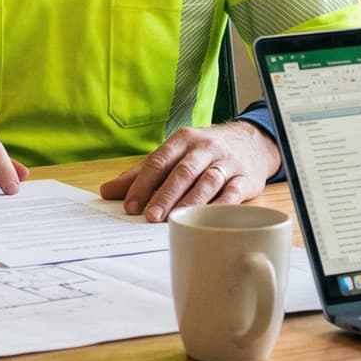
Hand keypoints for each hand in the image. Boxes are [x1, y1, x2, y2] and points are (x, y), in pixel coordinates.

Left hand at [98, 121, 278, 221]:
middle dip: (165, 195)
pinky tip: (208, 219)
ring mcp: (226, 163)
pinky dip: (220, 207)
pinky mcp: (245, 179)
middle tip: (150, 216)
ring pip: (207, 182)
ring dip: (190, 202)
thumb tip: (107, 191)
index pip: (158, 161)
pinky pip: (233, 194)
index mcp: (182, 140)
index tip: (129, 205)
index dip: (143, 184)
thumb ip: (141, 173)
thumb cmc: (205, 151)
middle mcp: (204, 149)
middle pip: (182, 172)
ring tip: (175, 219)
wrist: (253, 141)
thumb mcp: (174, 154)